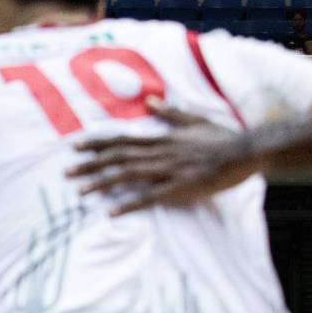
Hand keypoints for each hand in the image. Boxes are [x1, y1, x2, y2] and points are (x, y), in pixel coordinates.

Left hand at [69, 98, 261, 214]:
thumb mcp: (194, 120)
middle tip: (66, 172)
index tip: (74, 147)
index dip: (97, 143)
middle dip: (90, 164)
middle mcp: (160, 152)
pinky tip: (111, 212)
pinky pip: (149, 197)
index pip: (122, 139)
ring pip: (128, 175)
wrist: (245, 152)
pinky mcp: (179, 188)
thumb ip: (170, 113)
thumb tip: (150, 100)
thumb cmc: (222, 138)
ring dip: (102, 183)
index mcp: (161, 138)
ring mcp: (168, 170)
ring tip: (80, 191)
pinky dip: (129, 204)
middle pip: (118, 157)